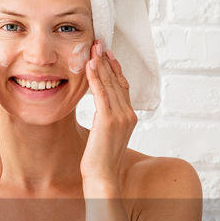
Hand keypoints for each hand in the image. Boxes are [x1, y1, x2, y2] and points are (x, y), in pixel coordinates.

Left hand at [80, 40, 134, 188]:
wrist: (102, 177)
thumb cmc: (100, 161)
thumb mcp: (105, 136)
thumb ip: (106, 121)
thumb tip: (100, 113)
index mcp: (129, 117)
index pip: (123, 87)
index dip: (114, 69)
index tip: (106, 55)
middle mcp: (128, 114)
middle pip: (118, 81)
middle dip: (107, 61)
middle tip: (99, 43)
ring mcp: (120, 116)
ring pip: (111, 84)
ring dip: (101, 64)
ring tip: (94, 48)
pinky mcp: (108, 120)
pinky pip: (102, 93)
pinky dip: (96, 77)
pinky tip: (90, 65)